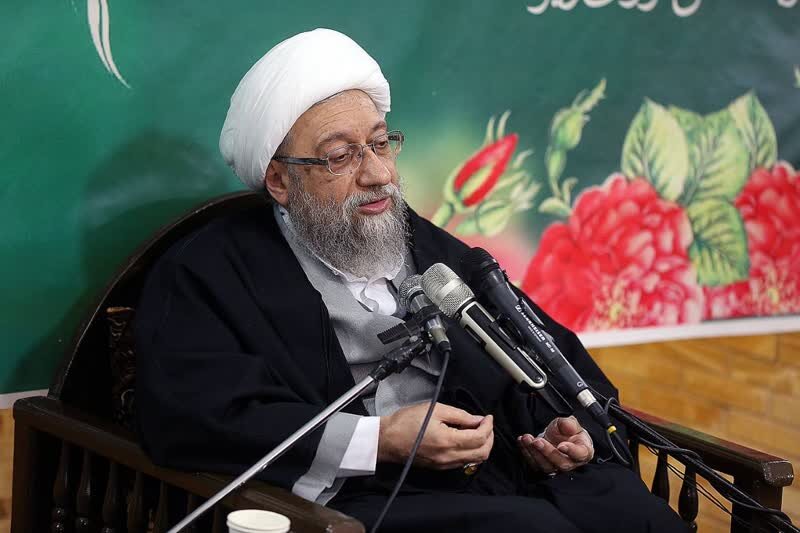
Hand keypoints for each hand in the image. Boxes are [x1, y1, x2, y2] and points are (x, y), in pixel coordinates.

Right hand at [378, 403, 493, 469]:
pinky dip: (470, 451)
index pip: (480, 437)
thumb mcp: (435, 410)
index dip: (488, 426)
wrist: (387, 440)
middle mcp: (449, 457)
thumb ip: (459, 415)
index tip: (487, 417)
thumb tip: (477, 419)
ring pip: (475, 460)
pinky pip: (463, 462)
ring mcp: (445, 464)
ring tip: (476, 430)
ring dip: (481, 445)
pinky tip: (465, 439)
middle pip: (482, 453)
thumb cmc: (406, 422)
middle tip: (485, 424)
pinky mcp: (440, 467)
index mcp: (448, 441)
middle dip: (489, 437)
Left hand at [517, 416, 593, 474]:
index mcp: (583, 451)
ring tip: (527, 439)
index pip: (580, 454)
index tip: (561, 445)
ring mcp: (557, 466)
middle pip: (561, 463)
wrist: (558, 436)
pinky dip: (526, 452)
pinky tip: (522, 442)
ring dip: (534, 452)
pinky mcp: (543, 466)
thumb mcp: (570, 422)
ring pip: (546, 466)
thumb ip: (570, 424)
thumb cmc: (568, 431)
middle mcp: (571, 462)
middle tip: (537, 441)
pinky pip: (534, 464)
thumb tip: (568, 427)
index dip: (571, 451)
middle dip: (547, 452)